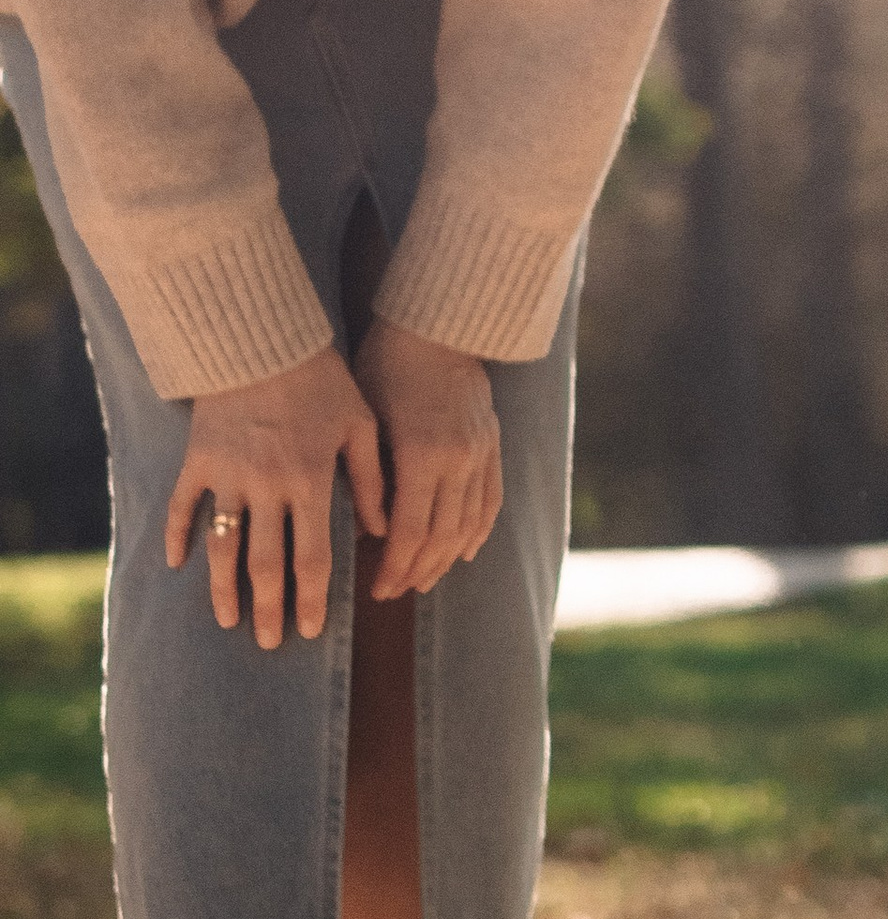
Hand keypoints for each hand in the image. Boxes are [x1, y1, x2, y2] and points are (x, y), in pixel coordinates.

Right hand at [165, 348, 386, 648]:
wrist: (262, 339)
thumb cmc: (322, 381)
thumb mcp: (360, 424)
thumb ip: (371, 480)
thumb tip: (384, 531)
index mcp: (310, 481)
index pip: (312, 557)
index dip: (312, 598)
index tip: (310, 630)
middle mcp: (266, 486)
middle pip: (265, 563)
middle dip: (267, 608)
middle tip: (266, 643)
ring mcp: (227, 474)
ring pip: (221, 546)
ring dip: (223, 587)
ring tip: (228, 619)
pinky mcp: (198, 459)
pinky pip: (183, 506)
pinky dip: (177, 536)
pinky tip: (176, 565)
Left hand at [355, 320, 502, 598]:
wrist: (436, 326)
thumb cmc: (384, 366)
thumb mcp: (365, 418)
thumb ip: (369, 476)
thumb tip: (368, 530)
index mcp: (423, 454)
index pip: (411, 531)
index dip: (394, 566)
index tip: (375, 588)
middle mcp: (458, 460)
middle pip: (441, 536)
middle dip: (416, 570)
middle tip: (393, 592)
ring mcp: (480, 453)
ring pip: (468, 524)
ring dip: (446, 559)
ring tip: (424, 580)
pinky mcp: (492, 444)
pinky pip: (491, 500)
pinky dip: (478, 531)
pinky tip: (464, 551)